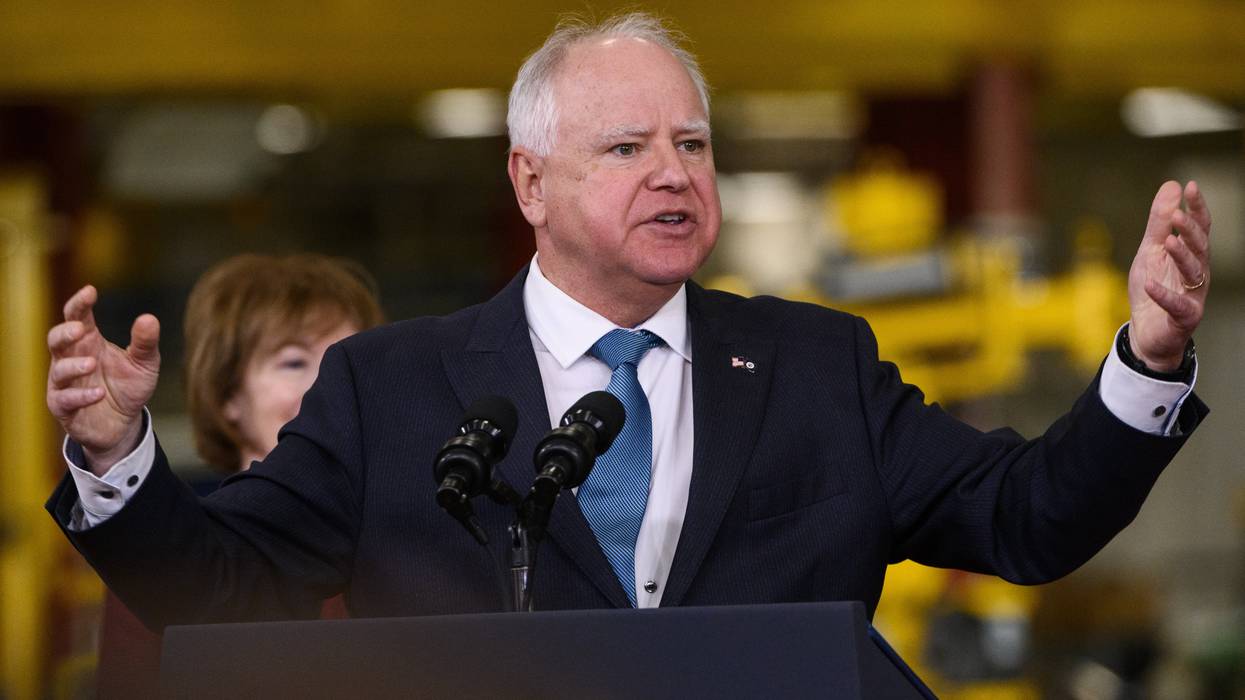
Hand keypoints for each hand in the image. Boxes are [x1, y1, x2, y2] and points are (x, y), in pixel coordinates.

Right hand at [46, 285, 160, 473]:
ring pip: (58, 370)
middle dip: (64, 332)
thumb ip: (145, 343)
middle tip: (80, 329)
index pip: (78, 317)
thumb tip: (149, 318)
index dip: (80, 303)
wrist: (123, 424)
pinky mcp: (64, 407)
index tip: (90, 291)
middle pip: (56, 339)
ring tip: (92, 364)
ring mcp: (65, 383)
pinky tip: (98, 393)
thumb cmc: (129, 387)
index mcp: (89, 342)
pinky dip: (80, 396)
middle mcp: (72, 359)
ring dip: (73, 366)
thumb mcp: (145, 364)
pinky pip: (65, 399)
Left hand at [1127, 180, 1210, 370]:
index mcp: (1191, 254)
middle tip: (1177, 215)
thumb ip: (1159, 222)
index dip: (1197, 208)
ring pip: (1193, 273)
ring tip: (1168, 241)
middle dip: (1191, 231)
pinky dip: (1164, 294)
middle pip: (1200, 248)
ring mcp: (1193, 295)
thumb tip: (1172, 185)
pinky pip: (1177, 305)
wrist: (1146, 331)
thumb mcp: (1150, 250)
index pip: (1200, 227)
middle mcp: (1197, 272)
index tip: (1191, 186)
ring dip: (1182, 256)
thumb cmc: (1152, 287)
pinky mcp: (1184, 317)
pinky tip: (1151, 284)